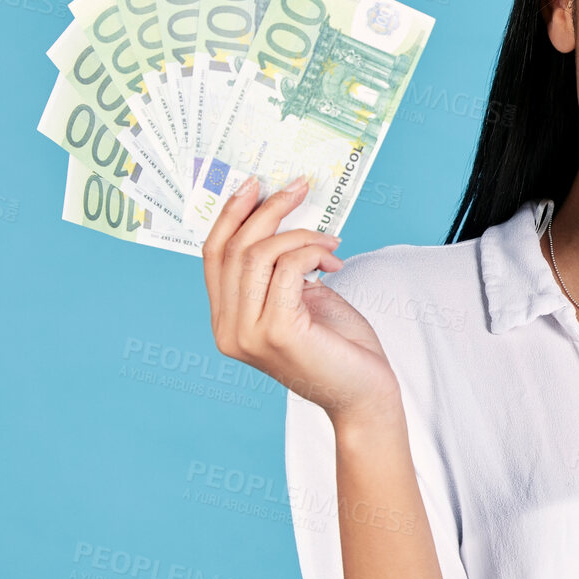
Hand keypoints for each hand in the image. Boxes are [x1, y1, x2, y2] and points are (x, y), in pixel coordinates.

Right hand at [203, 174, 400, 428]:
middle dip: (267, 210)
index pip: (213, 256)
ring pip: (258, 255)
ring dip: (299, 234)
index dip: (230, 215)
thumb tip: (278, 216)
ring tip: (330, 240)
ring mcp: (249, 335)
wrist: (365, 394)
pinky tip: (334, 260)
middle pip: (234, 249)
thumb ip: (279, 268)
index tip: (254, 184)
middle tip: (299, 187)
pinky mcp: (278, 333)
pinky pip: (287, 269)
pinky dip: (311, 253)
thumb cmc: (338, 346)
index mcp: (227, 321)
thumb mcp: (301, 298)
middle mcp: (229, 331)